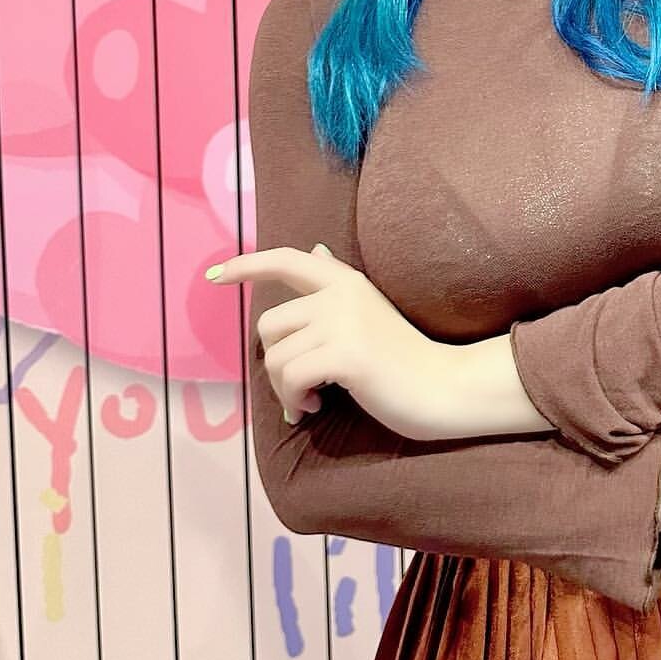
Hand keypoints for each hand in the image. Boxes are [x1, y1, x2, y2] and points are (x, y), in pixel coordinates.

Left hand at [206, 243, 446, 438]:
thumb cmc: (404, 358)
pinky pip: (290, 378)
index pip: (285, 259)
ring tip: (310, 402)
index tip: (215, 276)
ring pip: (275, 356)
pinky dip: (295, 401)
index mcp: (345, 281)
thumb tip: (316, 251)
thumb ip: (337, 288)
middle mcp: (341, 294)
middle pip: (269, 324)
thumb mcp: (369, 312)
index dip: (246, 265)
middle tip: (298, 390)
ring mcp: (343, 322)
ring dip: (283, 389)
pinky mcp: (346, 354)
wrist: (445, 387)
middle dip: (273, 362)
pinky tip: (316, 408)